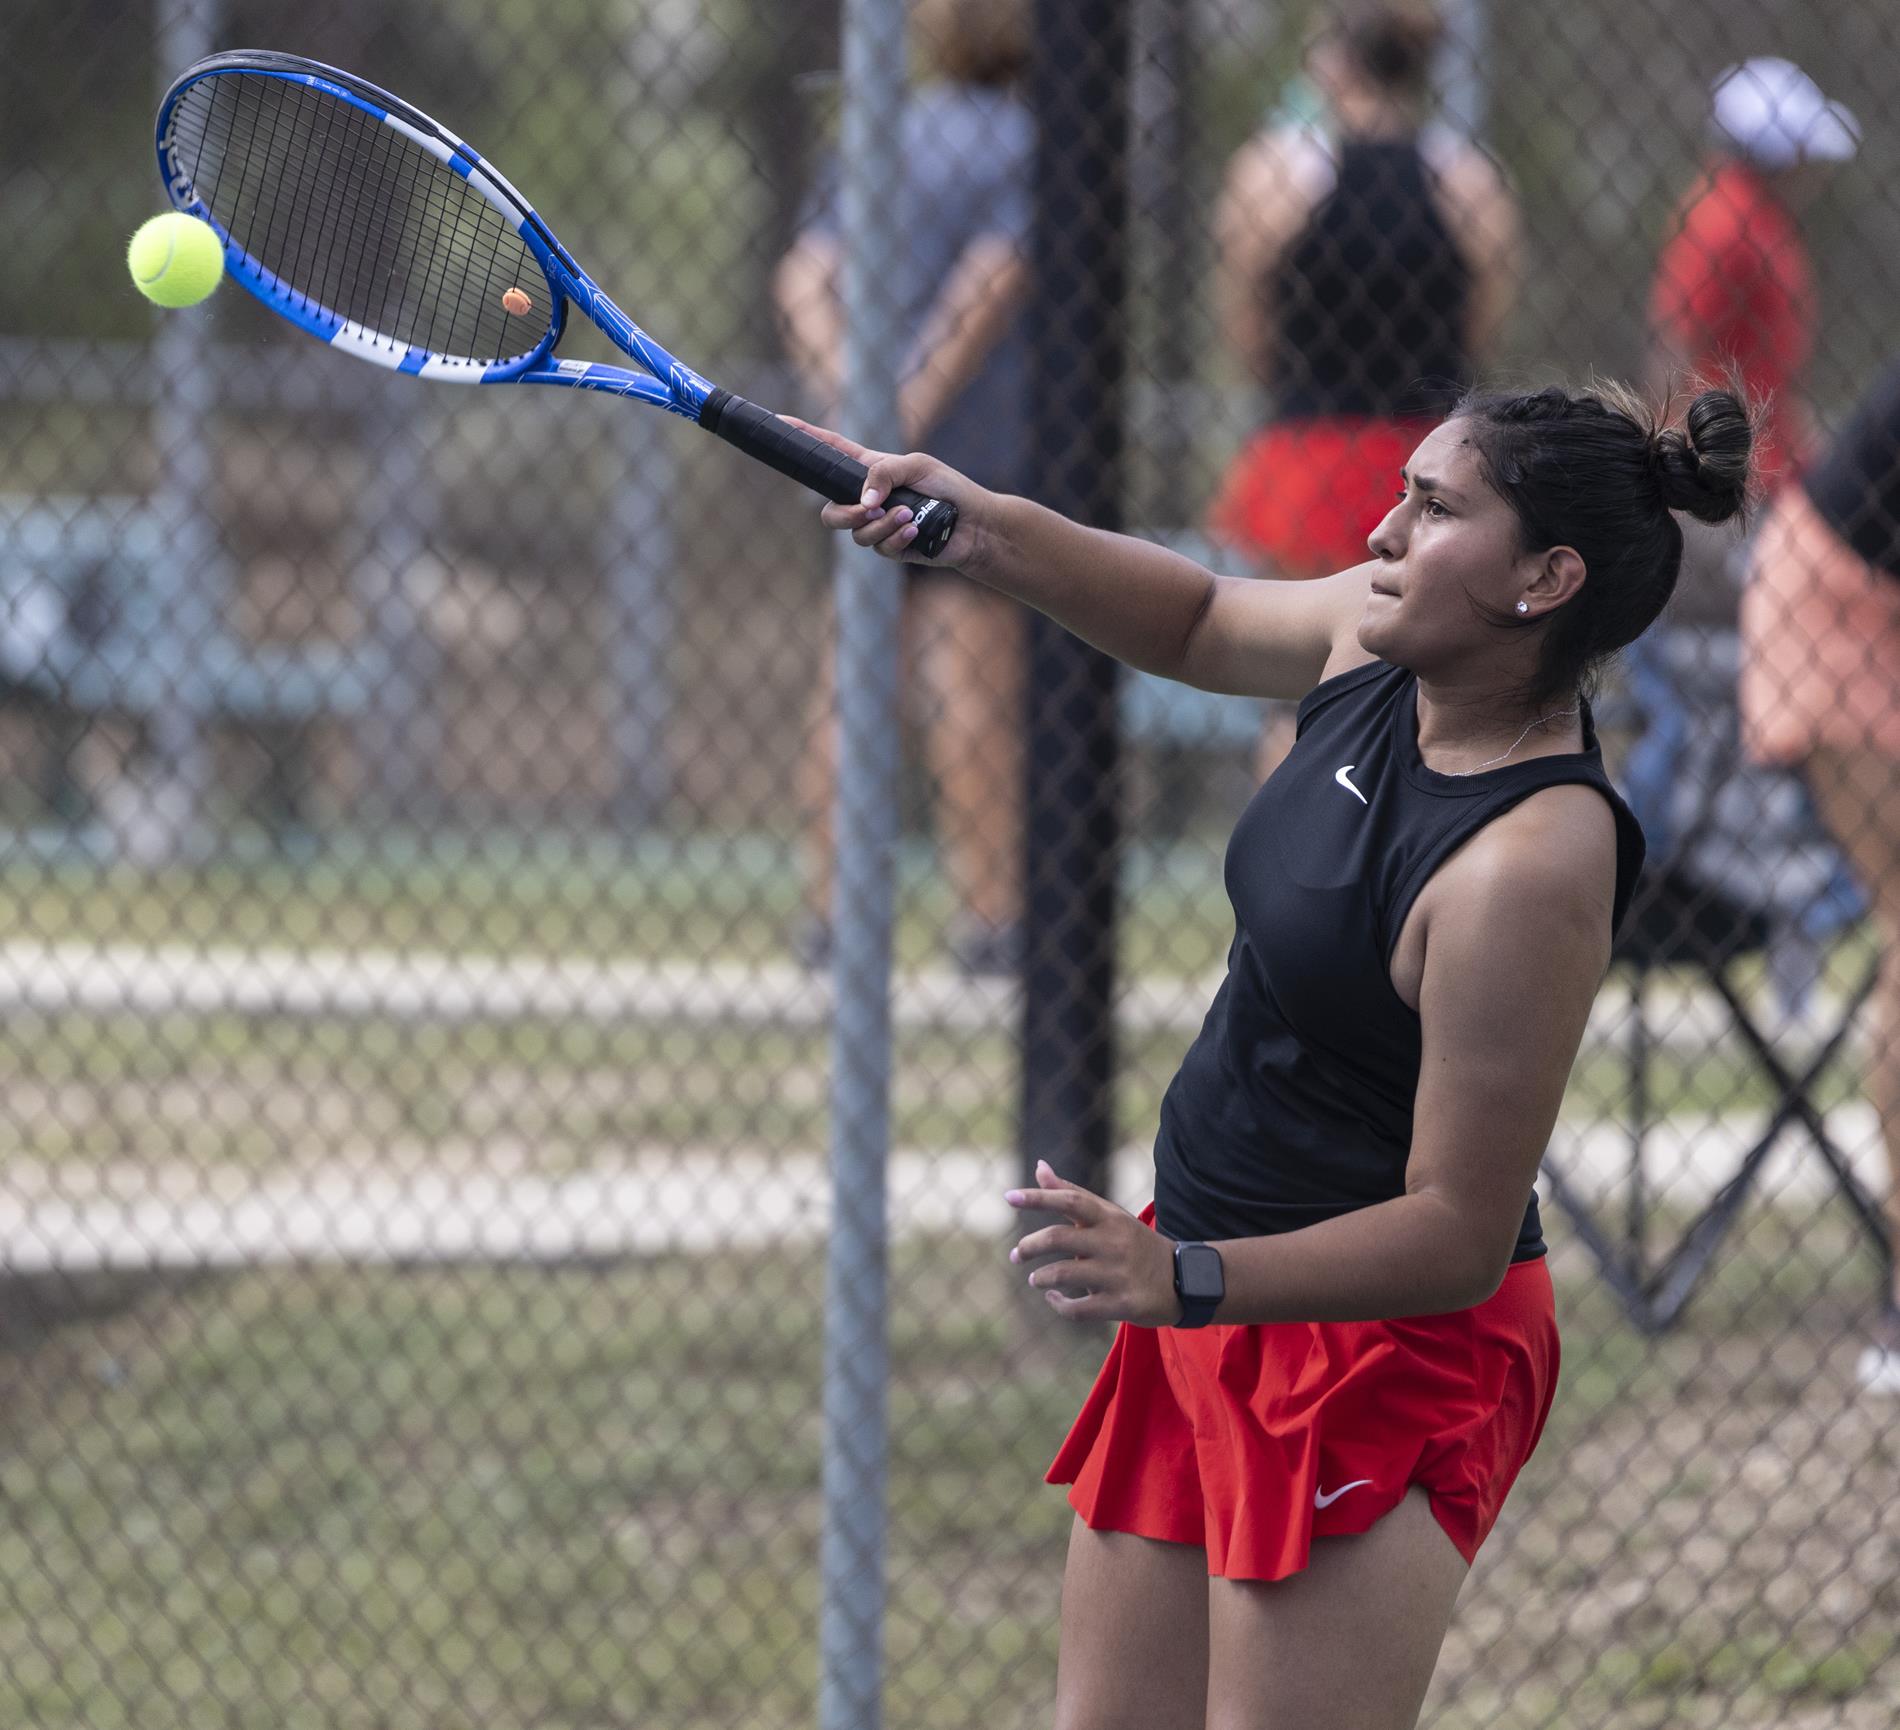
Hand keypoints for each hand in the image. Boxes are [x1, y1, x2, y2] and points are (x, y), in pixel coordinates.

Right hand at [783, 417, 985, 570]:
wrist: (973, 525)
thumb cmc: (948, 487)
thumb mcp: (917, 466)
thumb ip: (885, 473)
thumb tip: (863, 500)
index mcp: (869, 468)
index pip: (828, 451)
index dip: (802, 438)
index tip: (777, 424)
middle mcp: (867, 498)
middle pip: (829, 511)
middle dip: (843, 514)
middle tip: (866, 511)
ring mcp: (877, 525)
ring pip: (856, 533)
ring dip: (881, 525)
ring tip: (907, 515)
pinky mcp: (891, 547)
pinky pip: (879, 547)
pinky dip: (896, 536)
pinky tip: (914, 530)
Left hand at [1007, 1159, 1179, 1326]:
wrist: (1184, 1280)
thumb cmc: (1134, 1243)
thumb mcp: (1109, 1215)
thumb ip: (1071, 1193)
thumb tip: (1039, 1167)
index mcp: (1110, 1217)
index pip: (1070, 1200)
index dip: (1038, 1198)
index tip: (1008, 1197)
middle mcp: (1114, 1242)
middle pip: (1059, 1237)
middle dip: (1029, 1246)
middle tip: (1016, 1255)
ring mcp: (1119, 1274)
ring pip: (1064, 1274)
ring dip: (1041, 1277)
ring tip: (1036, 1279)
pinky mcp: (1123, 1304)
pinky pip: (1078, 1308)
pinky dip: (1058, 1305)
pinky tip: (1053, 1299)